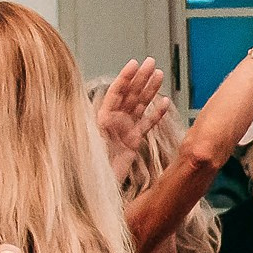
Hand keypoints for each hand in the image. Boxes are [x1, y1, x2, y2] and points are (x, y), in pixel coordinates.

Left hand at [94, 58, 169, 181]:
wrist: (94, 189)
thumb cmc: (89, 169)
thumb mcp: (88, 149)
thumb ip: (94, 134)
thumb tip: (99, 120)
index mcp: (102, 120)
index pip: (116, 93)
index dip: (125, 78)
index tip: (134, 64)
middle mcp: (113, 122)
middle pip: (129, 95)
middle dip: (140, 78)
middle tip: (151, 62)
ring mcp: (123, 131)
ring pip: (139, 106)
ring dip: (149, 90)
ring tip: (159, 75)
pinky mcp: (132, 142)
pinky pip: (146, 124)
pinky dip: (155, 113)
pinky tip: (164, 102)